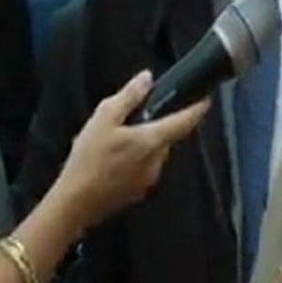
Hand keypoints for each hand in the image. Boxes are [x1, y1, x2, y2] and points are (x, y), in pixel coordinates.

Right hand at [57, 70, 207, 230]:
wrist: (75, 204)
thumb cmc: (89, 158)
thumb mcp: (104, 118)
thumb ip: (128, 96)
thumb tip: (147, 78)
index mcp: (153, 140)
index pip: (185, 121)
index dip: (198, 108)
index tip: (206, 99)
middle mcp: (158, 161)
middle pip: (167, 137)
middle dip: (155, 126)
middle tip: (130, 119)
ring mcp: (149, 179)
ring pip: (154, 153)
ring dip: (143, 144)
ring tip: (113, 140)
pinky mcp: (137, 193)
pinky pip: (142, 168)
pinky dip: (134, 160)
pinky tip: (110, 160)